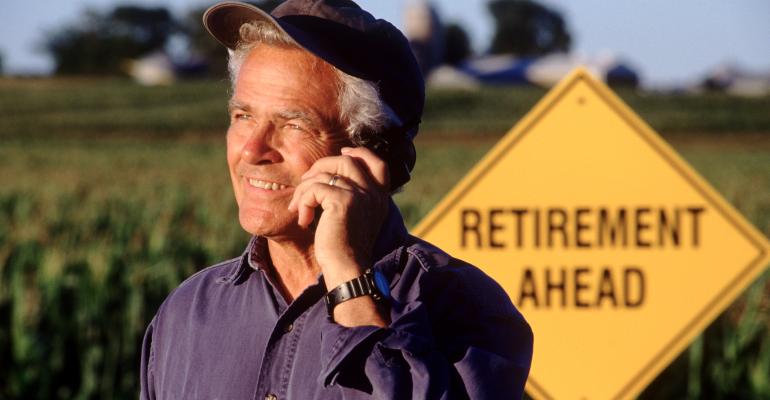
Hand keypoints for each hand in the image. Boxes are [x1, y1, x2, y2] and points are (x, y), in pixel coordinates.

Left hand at [287, 146, 389, 291]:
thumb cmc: (346, 249)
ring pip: (325, 173)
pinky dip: (303, 202)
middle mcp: (373, 193)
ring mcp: (360, 195)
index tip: (343, 152)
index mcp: (380, 197)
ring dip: (306, 187)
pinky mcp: (343, 202)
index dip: (360, 152)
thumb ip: (354, 198)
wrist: (348, 270)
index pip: (377, 163)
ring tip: (299, 207)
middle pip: (347, 160)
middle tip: (307, 183)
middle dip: (321, 166)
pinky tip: (304, 220)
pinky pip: (314, 189)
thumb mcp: (356, 219)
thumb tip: (331, 178)